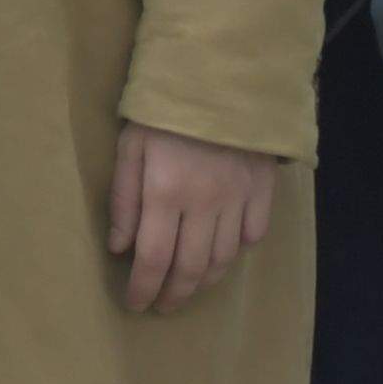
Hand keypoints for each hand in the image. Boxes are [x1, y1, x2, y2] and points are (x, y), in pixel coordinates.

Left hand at [107, 126, 280, 313]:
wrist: (222, 77)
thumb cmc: (164, 110)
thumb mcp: (130, 147)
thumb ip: (124, 200)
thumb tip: (120, 248)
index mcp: (165, 194)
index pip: (153, 259)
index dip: (143, 289)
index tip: (135, 305)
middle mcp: (205, 206)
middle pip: (191, 268)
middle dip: (174, 295)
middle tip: (162, 306)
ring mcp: (238, 200)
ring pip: (224, 259)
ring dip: (205, 281)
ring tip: (188, 288)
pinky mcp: (262, 191)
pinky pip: (253, 235)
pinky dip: (238, 251)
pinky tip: (224, 253)